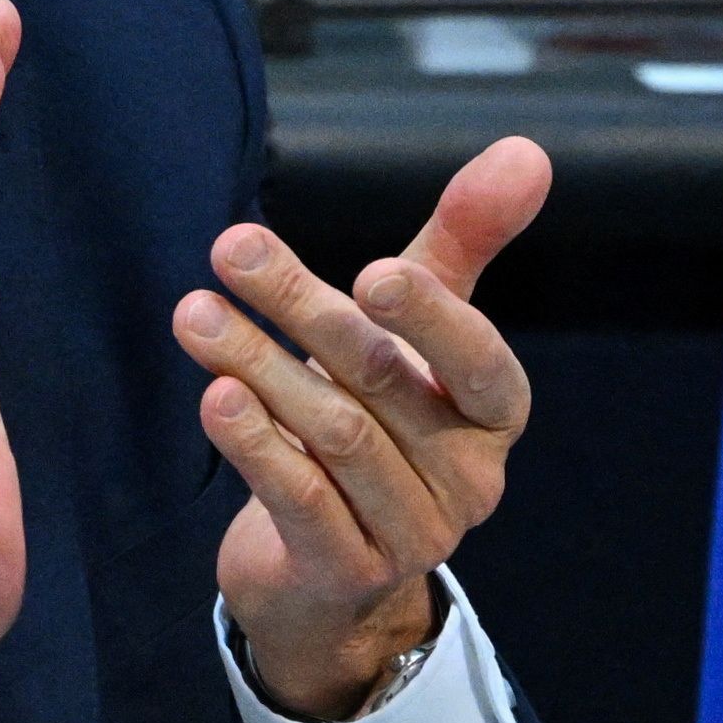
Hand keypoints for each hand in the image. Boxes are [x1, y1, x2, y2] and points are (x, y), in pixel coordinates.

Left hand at [201, 135, 552, 718]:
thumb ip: (463, 240)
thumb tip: (528, 149)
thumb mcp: (414, 328)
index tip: (368, 271)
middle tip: (231, 248)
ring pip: (335, 436)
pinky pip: (302, 499)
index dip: (429, 318)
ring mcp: (414, 534)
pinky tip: (215, 398)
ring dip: (258, 366)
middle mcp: (470, 478)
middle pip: (381, 381)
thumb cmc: (377, 418)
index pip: (481, 361)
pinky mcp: (349, 573)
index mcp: (495, 413)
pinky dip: (256, 445)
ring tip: (194, 315)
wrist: (326, 569)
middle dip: (302, 309)